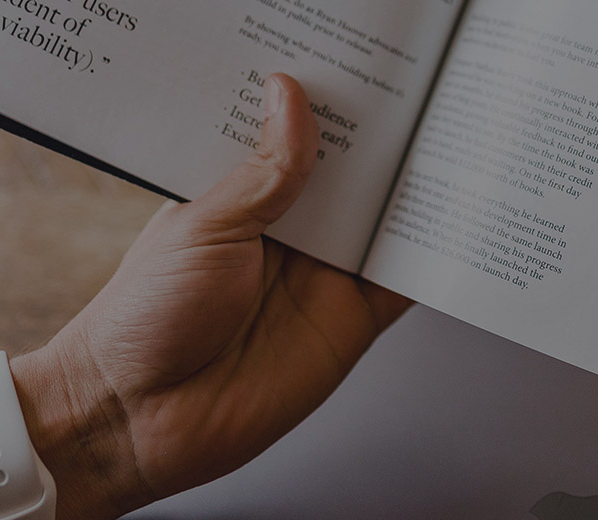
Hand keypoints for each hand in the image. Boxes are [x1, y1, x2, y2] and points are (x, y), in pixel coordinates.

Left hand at [10, 74, 411, 517]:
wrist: (139, 418)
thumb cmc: (146, 319)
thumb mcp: (204, 225)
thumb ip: (265, 171)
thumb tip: (291, 96)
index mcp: (243, 194)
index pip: (297, 136)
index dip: (327, 103)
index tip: (360, 62)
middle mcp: (289, 230)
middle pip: (352, 172)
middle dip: (384, 136)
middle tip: (421, 88)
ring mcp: (323, 275)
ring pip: (386, 219)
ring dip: (418, 188)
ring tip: (452, 138)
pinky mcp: (351, 322)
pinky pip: (403, 282)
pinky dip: (433, 256)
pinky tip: (459, 221)